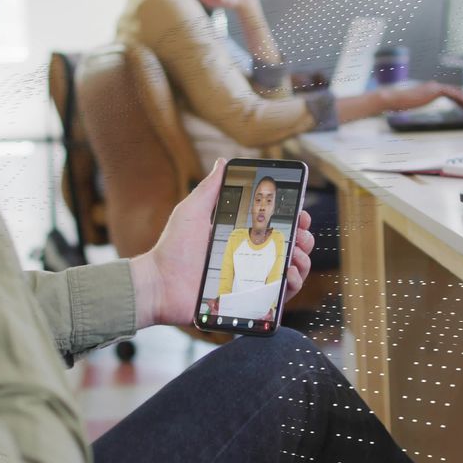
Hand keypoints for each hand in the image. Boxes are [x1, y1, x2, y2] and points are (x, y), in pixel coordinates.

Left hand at [131, 159, 315, 328]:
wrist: (160, 284)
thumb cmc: (173, 248)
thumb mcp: (192, 211)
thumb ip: (210, 188)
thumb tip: (223, 162)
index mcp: (239, 234)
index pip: (274, 224)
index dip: (292, 217)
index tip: (300, 211)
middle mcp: (248, 256)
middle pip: (288, 246)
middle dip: (303, 237)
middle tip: (301, 233)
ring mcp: (250, 279)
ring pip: (290, 269)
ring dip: (302, 260)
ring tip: (297, 254)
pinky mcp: (249, 300)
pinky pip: (279, 296)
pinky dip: (291, 286)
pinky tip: (288, 274)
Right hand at [378, 81, 462, 112]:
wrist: (395, 99)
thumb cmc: (399, 103)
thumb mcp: (410, 105)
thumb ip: (415, 104)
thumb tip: (409, 108)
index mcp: (429, 89)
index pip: (448, 93)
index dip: (458, 100)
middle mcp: (433, 86)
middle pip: (454, 92)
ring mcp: (435, 87)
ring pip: (455, 93)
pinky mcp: (435, 90)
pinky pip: (452, 94)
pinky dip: (461, 99)